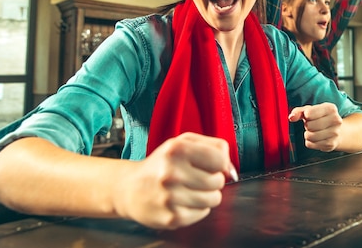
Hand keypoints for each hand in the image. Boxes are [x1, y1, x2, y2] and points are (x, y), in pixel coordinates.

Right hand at [116, 133, 236, 228]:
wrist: (130, 188)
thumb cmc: (163, 163)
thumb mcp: (184, 143)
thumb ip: (214, 147)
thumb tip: (232, 170)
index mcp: (177, 150)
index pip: (220, 158)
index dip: (220, 163)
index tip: (211, 165)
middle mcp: (172, 173)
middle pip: (218, 181)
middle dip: (213, 180)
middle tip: (196, 178)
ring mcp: (171, 197)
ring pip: (214, 199)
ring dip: (207, 195)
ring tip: (190, 189)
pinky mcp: (171, 218)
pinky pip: (203, 213)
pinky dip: (198, 208)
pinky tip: (183, 201)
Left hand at [288, 103, 342, 151]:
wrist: (336, 130)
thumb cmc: (320, 118)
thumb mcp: (310, 110)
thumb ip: (298, 111)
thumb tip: (291, 117)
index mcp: (331, 108)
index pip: (309, 113)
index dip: (306, 116)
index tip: (309, 115)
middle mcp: (336, 120)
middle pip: (309, 126)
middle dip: (307, 126)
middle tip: (313, 125)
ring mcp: (335, 133)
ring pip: (310, 136)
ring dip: (308, 135)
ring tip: (314, 131)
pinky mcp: (331, 144)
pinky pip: (311, 144)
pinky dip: (310, 142)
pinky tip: (317, 138)